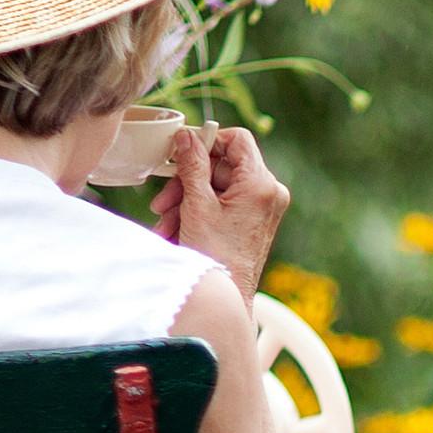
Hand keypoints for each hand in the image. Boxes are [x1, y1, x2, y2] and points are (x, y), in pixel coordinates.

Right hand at [151, 125, 290, 302]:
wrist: (227, 297)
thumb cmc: (215, 255)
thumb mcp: (197, 204)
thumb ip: (191, 165)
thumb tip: (186, 135)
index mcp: (261, 184)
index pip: (237, 140)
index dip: (208, 140)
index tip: (183, 152)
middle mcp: (269, 193)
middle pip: (222, 166)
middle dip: (187, 181)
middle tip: (163, 200)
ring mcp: (263, 208)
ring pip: (217, 186)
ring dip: (186, 199)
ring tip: (164, 220)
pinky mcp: (254, 220)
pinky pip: (223, 203)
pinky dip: (198, 211)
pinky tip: (175, 228)